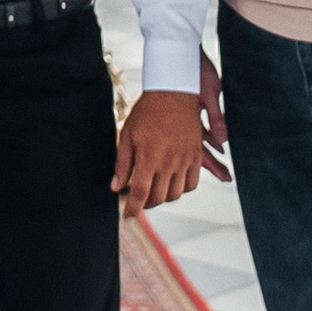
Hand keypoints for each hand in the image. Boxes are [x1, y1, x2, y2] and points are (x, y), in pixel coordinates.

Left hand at [112, 88, 203, 218]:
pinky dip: (181, 189)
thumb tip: (115, 187)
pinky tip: (171, 182)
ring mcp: (185, 160)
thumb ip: (122, 164)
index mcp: (148, 157)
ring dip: (163, 197)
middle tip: (139, 200)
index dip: (132, 209)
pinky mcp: (196, 156)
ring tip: (154, 190)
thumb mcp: (127, 135)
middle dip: (146, 204)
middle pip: (158, 198)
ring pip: (175, 194)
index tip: (128, 217)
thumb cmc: (147, 113)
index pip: (139, 194)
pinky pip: (192, 184)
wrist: (173, 93)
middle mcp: (168, 162)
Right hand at [197, 52, 231, 183]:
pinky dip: (210, 136)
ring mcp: (188, 116)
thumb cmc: (196, 70)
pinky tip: (219, 144)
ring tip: (223, 166)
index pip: (199, 149)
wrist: (183, 51)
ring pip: (198, 140)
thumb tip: (224, 140)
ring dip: (210, 153)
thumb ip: (217, 117)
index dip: (212, 164)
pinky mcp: (193, 107)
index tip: (226, 176)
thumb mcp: (210, 93)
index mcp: (189, 120)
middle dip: (212, 164)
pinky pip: (199, 128)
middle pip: (198, 149)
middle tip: (226, 177)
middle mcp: (187, 121)